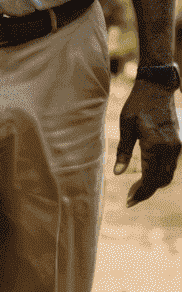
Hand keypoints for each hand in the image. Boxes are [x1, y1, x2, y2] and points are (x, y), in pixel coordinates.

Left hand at [116, 76, 180, 205]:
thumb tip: (117, 173)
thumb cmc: (137, 105)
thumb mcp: (125, 125)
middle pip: (161, 180)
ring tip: (135, 189)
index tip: (129, 202)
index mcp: (156, 145)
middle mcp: (170, 149)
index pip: (150, 177)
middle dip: (146, 191)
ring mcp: (176, 147)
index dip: (141, 192)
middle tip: (130, 198)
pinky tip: (146, 175)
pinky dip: (159, 174)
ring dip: (153, 184)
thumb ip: (123, 151)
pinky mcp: (177, 143)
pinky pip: (170, 166)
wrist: (158, 89)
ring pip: (168, 175)